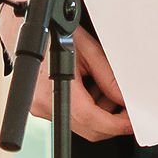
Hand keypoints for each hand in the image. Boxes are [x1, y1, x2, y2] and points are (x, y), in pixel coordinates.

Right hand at [4, 0, 133, 139]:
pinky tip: (90, 88)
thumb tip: (124, 99)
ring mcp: (40, 108)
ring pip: (80, 124)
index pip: (90, 119)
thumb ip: (108, 77)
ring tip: (105, 88)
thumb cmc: (53, 33)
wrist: (26, 28)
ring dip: (99, 114)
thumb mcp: (87, 50)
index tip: (131, 123)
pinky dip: (86, 108)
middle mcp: (43, 103)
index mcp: (54, 87)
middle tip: (127, 110)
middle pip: (87, 128)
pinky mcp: (41, 107)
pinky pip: (70, 117)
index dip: (116, 124)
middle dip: (111, 121)